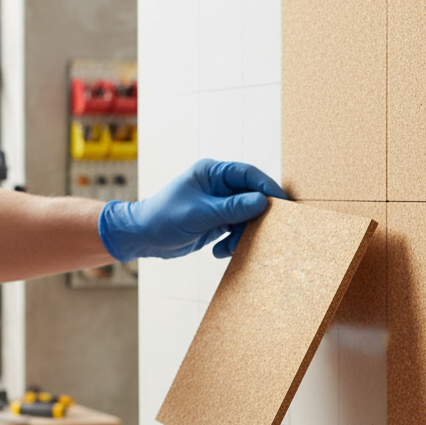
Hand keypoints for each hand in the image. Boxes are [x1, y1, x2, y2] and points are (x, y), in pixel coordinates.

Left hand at [98, 159, 285, 261]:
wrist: (142, 237)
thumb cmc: (164, 218)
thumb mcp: (200, 214)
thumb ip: (232, 208)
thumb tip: (262, 201)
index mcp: (212, 173)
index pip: (248, 175)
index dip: (267, 188)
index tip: (282, 203)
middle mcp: (218, 186)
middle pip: (251, 197)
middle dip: (254, 218)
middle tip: (261, 234)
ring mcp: (218, 204)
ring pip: (245, 217)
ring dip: (241, 235)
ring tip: (227, 249)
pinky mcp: (216, 221)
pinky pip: (235, 230)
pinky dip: (231, 243)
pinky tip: (218, 251)